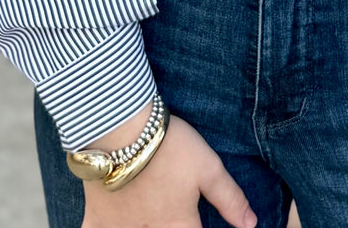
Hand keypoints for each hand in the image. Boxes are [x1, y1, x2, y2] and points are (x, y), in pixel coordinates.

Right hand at [81, 112, 255, 227]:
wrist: (121, 129)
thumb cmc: (169, 147)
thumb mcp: (208, 167)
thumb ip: (229, 198)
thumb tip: (251, 224)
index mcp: (177, 221)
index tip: (198, 227)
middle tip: (170, 221)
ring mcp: (120, 226)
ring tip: (147, 224)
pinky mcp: (96, 214)